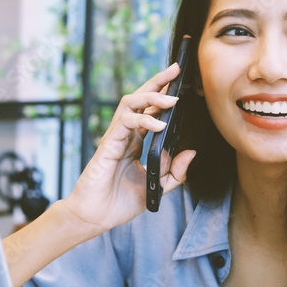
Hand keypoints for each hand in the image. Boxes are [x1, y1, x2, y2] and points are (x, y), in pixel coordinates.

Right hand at [63, 62, 196, 231]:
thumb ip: (175, 172)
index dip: (163, 94)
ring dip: (151, 97)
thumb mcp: (157, 188)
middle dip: (157, 81)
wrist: (95, 217)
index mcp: (136, 141)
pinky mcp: (108, 145)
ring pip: (130, 104)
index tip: (180, 81)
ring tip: (172, 100)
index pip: (150, 110)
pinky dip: (143, 120)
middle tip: (176, 69)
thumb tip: (190, 152)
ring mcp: (115, 137)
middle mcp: (126, 135)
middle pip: (140, 98)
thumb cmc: (120, 202)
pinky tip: (159, 125)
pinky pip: (125, 124)